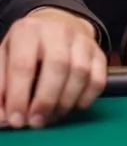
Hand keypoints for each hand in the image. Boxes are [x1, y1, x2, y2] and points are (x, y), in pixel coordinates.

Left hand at [0, 8, 106, 128]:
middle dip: (46, 100)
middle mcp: (58, 31)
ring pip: (81, 72)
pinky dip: (86, 97)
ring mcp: (82, 40)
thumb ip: (0, 85)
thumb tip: (5, 116)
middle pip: (58, 66)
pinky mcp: (98, 52)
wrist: (56, 24)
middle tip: (37, 121)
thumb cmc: (26, 48)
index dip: (19, 96)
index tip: (17, 118)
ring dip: (66, 101)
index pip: (24, 65)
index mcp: (28, 31)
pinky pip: (99, 78)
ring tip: (53, 115)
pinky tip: (72, 105)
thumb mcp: (4, 57)